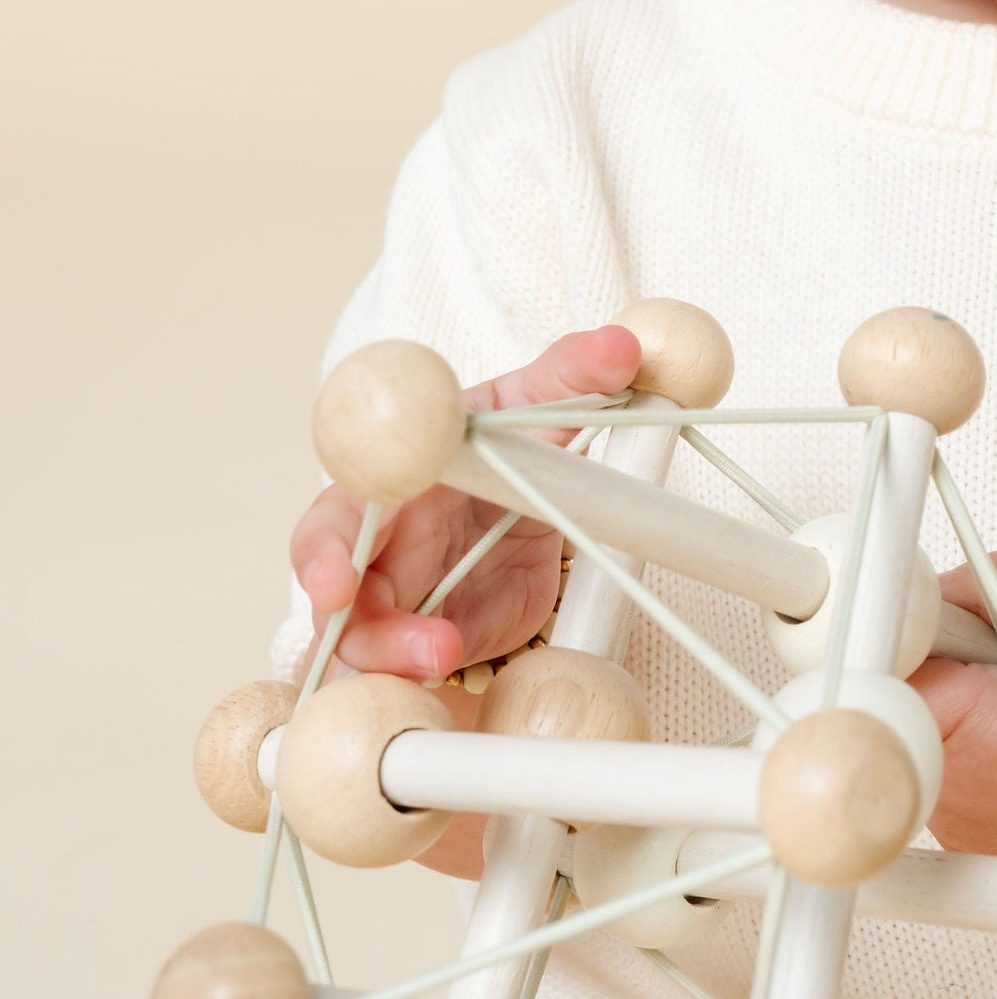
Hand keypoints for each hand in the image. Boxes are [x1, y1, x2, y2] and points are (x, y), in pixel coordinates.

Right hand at [287, 324, 642, 680]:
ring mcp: (393, 613)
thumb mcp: (529, 405)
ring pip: (364, 658)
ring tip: (451, 660)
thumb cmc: (496, 444)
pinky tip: (448, 698)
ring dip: (400, 666)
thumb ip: (569, 376)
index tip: (335, 587)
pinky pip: (399, 690)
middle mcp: (374, 557)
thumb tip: (621, 346)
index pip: (331, 526)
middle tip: (430, 649)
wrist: (520, 504)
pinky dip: (418, 700)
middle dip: (366, 633)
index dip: (324, 558)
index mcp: (383, 493)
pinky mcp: (422, 656)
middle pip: (338, 608)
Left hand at [911, 555, 996, 860]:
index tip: (923, 604)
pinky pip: (950, 760)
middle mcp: (951, 800)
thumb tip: (928, 588)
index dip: (903, 620)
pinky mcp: (978, 837)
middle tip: (996, 644)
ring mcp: (961, 828)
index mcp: (966, 743)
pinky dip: (979, 730)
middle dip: (937, 652)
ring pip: (923, 726)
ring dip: (960, 691)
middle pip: (897, 696)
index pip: (882, 666)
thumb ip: (986, 584)